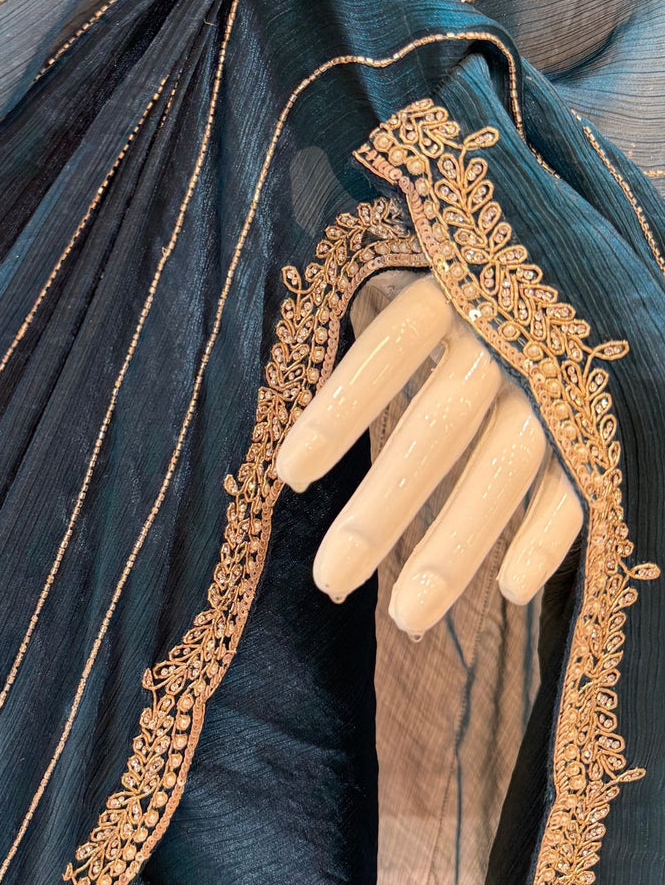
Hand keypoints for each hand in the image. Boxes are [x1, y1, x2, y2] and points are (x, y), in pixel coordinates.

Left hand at [275, 272, 583, 636]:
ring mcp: (555, 382)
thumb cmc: (460, 280)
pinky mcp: (598, 421)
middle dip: (381, 510)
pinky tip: (509, 592)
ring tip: (407, 618)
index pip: (387, 349)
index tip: (287, 477)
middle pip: (437, 428)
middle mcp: (505, 336)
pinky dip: (545, 537)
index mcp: (448, 290)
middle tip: (329, 583)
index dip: (339, 410)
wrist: (583, 266)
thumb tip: (296, 400)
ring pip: (503, 469)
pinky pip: (575, 487)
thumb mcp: (412, 275)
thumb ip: (368, 319)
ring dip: (454, 547)